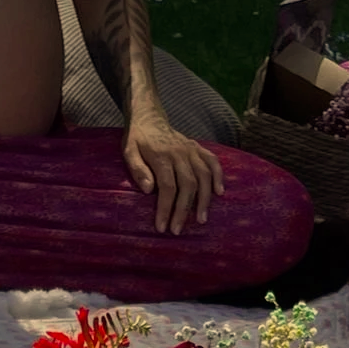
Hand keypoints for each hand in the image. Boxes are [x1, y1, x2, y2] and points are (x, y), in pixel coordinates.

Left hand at [123, 114, 224, 234]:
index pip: (166, 186)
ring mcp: (191, 150)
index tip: (162, 227)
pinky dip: (219, 177)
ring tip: (201, 220)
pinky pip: (213, 162)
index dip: (165, 208)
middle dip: (183, 210)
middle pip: (187, 185)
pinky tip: (219, 193)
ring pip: (203, 176)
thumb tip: (147, 190)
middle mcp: (179, 153)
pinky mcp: (198, 148)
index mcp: (161, 155)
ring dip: (204, 199)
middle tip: (177, 230)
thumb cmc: (137, 139)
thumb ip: (137, 169)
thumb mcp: (129, 151)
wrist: (149, 117)